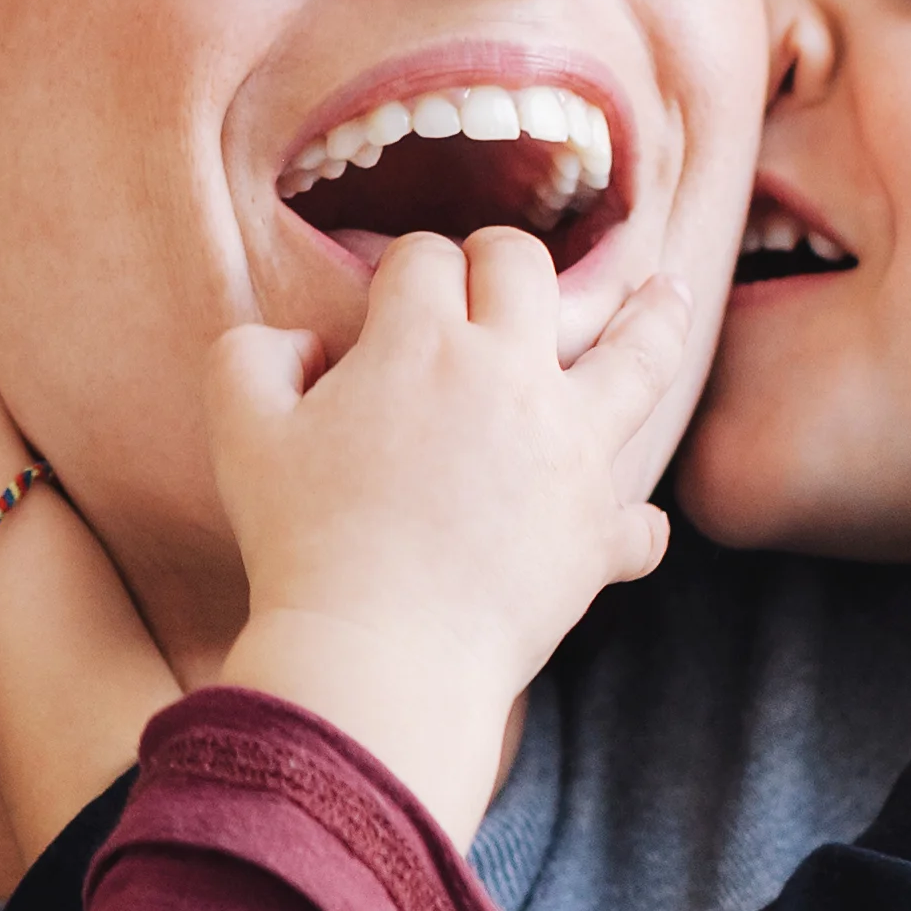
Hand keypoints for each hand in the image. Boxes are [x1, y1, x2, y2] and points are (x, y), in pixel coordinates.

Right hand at [201, 226, 685, 832]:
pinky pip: (640, 521)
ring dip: (655, 316)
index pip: (426, 257)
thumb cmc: (301, 544)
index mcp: (422, 341)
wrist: (378, 653)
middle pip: (528, 270)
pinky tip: (627, 520)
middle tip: (497, 271)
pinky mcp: (599, 531)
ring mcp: (573, 450)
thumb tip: (307, 341)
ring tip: (669, 294)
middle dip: (504, 259)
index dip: (405, 268)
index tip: (393, 294)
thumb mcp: (241, 431)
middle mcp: (513, 374)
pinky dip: (632, 524)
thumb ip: (252, 354)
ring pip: (640, 355)